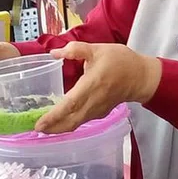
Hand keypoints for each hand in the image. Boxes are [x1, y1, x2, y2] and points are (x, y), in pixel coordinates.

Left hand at [34, 42, 161, 133]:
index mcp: (92, 84)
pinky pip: (82, 121)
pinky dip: (69, 124)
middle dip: (53, 128)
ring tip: (44, 127)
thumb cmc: (121, 61)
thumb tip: (54, 53)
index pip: (71, 104)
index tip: (39, 124)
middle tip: (36, 129)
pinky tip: (60, 121)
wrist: (141, 77)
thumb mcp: (98, 49)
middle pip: (71, 121)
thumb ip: (76, 50)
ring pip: (76, 124)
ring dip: (60, 128)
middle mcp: (94, 101)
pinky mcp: (101, 113)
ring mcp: (98, 109)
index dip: (54, 116)